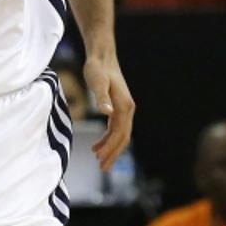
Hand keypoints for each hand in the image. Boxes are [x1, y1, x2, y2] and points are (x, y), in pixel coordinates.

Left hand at [84, 54, 134, 172]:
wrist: (102, 56)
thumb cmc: (98, 69)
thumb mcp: (97, 82)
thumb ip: (102, 97)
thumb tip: (107, 112)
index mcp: (124, 106)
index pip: (119, 133)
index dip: (110, 147)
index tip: (99, 159)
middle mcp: (128, 109)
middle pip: (123, 137)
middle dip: (113, 154)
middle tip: (102, 168)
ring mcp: (124, 109)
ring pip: (121, 135)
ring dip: (111, 149)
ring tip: (99, 161)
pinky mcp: (118, 107)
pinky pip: (116, 128)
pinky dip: (108, 139)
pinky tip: (98, 145)